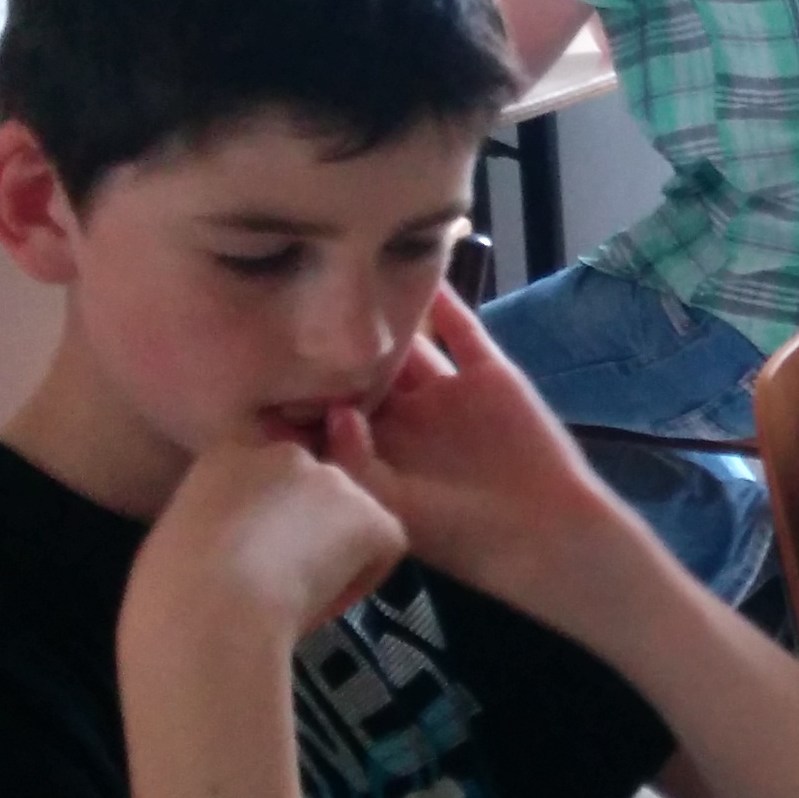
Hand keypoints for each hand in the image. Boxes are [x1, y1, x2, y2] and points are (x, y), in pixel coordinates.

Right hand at [137, 441, 407, 643]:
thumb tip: (243, 541)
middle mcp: (285, 452)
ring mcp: (333, 480)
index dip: (268, 521)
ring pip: (351, 519)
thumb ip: (217, 519)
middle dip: (309, 531)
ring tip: (297, 596)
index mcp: (226, 454)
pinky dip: (362, 580)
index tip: (249, 557)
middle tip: (280, 580)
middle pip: (314, 493)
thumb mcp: (177, 536)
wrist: (206, 609)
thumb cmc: (170, 589)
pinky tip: (321, 601)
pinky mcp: (372, 515)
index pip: (267, 477)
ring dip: (336, 554)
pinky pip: (384, 549)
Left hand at [324, 287, 617, 612]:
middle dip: (335, 346)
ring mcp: (448, 393)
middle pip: (363, 372)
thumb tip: (333, 410)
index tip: (255, 361)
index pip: (329, 412)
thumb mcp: (392, 505)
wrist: (543, 528)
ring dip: (386, 317)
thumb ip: (356, 459)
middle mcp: (408, 419)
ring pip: (409, 346)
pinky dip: (444, 301)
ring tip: (354, 276)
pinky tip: (419, 267)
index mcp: (379, 455)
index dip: (298, 389)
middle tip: (292, 301)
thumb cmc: (460, 530)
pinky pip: (461, 329)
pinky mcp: (489, 374)